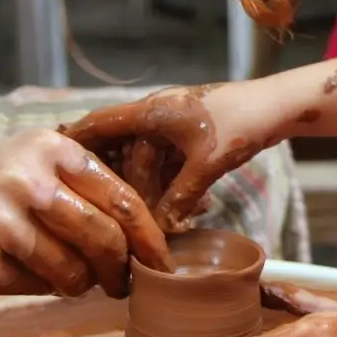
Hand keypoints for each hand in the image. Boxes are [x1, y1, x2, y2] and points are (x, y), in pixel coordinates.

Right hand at [0, 130, 170, 297]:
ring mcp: (3, 222)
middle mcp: (30, 181)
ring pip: (73, 270)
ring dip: (79, 282)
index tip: (162, 262)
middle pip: (105, 239)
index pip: (123, 200)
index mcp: (54, 151)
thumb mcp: (36, 162)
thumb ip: (86, 186)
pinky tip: (23, 271)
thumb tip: (142, 236)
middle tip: (120, 284)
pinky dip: (40, 287)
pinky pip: (36, 287)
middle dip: (120, 269)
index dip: (149, 237)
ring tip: (68, 277)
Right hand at [59, 83, 263, 232]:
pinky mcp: (193, 136)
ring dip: (153, 188)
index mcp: (152, 110)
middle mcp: (158, 114)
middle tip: (117, 214)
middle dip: (125, 183)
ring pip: (149, 160)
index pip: (101, 124)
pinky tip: (185, 210)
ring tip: (156, 220)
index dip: (77, 143)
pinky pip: (171, 162)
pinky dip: (174, 184)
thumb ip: (180, 196)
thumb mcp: (208, 163)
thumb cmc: (242, 124)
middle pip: (126, 150)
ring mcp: (175, 125)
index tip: (56, 165)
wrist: (281, 107)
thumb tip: (158, 229)